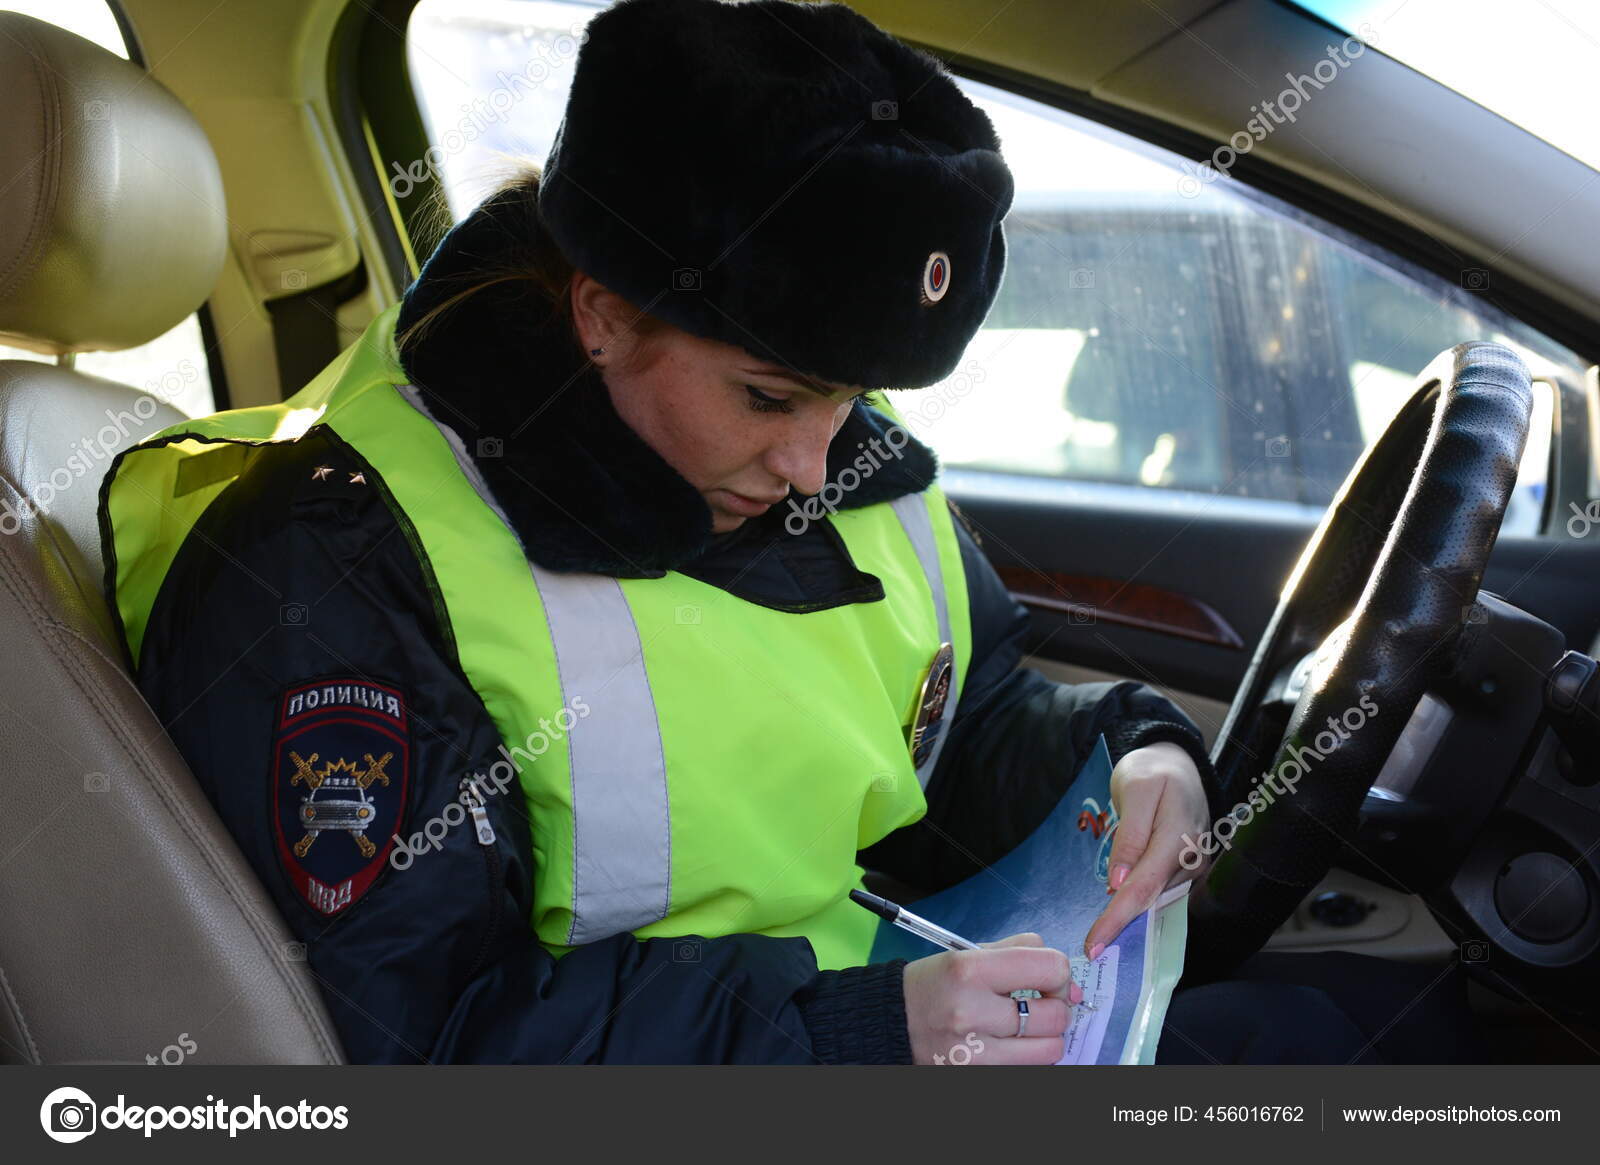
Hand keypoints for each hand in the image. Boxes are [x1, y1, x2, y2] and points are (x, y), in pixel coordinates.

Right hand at [902, 933, 1082, 1064]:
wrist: (891, 1022)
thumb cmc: (935, 984)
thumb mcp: (968, 953)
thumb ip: (1019, 952)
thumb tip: (1067, 978)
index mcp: (970, 969)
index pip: (1050, 968)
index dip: (1060, 974)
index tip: (1050, 979)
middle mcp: (972, 1011)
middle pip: (1055, 1015)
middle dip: (1057, 1007)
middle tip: (1040, 1003)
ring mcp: (974, 1052)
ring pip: (1050, 1050)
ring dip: (1046, 1037)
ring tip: (1026, 1026)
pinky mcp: (975, 1075)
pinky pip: (1028, 1068)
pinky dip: (1028, 1056)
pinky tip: (1010, 1043)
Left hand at [1084, 741, 1210, 959]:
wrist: (1178, 763)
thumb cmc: (1152, 771)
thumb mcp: (1135, 790)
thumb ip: (1130, 835)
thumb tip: (1120, 881)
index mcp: (1178, 837)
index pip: (1144, 886)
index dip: (1118, 918)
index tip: (1094, 944)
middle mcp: (1191, 857)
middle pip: (1151, 899)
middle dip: (1122, 927)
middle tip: (1091, 951)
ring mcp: (1191, 864)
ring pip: (1156, 898)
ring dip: (1130, 920)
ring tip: (1102, 942)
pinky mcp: (1186, 867)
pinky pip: (1160, 891)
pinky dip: (1140, 906)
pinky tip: (1121, 921)